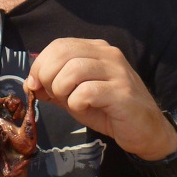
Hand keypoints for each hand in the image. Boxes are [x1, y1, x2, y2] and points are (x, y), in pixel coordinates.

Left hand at [25, 38, 176, 159]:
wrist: (146, 131)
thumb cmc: (109, 111)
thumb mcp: (75, 95)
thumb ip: (54, 86)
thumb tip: (30, 83)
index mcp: (96, 49)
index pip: (59, 45)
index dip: (40, 64)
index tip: (35, 84)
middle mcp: (107, 54)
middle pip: (63, 53)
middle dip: (48, 77)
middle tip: (53, 95)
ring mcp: (117, 72)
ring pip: (73, 70)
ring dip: (62, 90)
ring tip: (70, 102)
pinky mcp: (122, 93)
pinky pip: (86, 92)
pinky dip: (77, 103)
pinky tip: (85, 109)